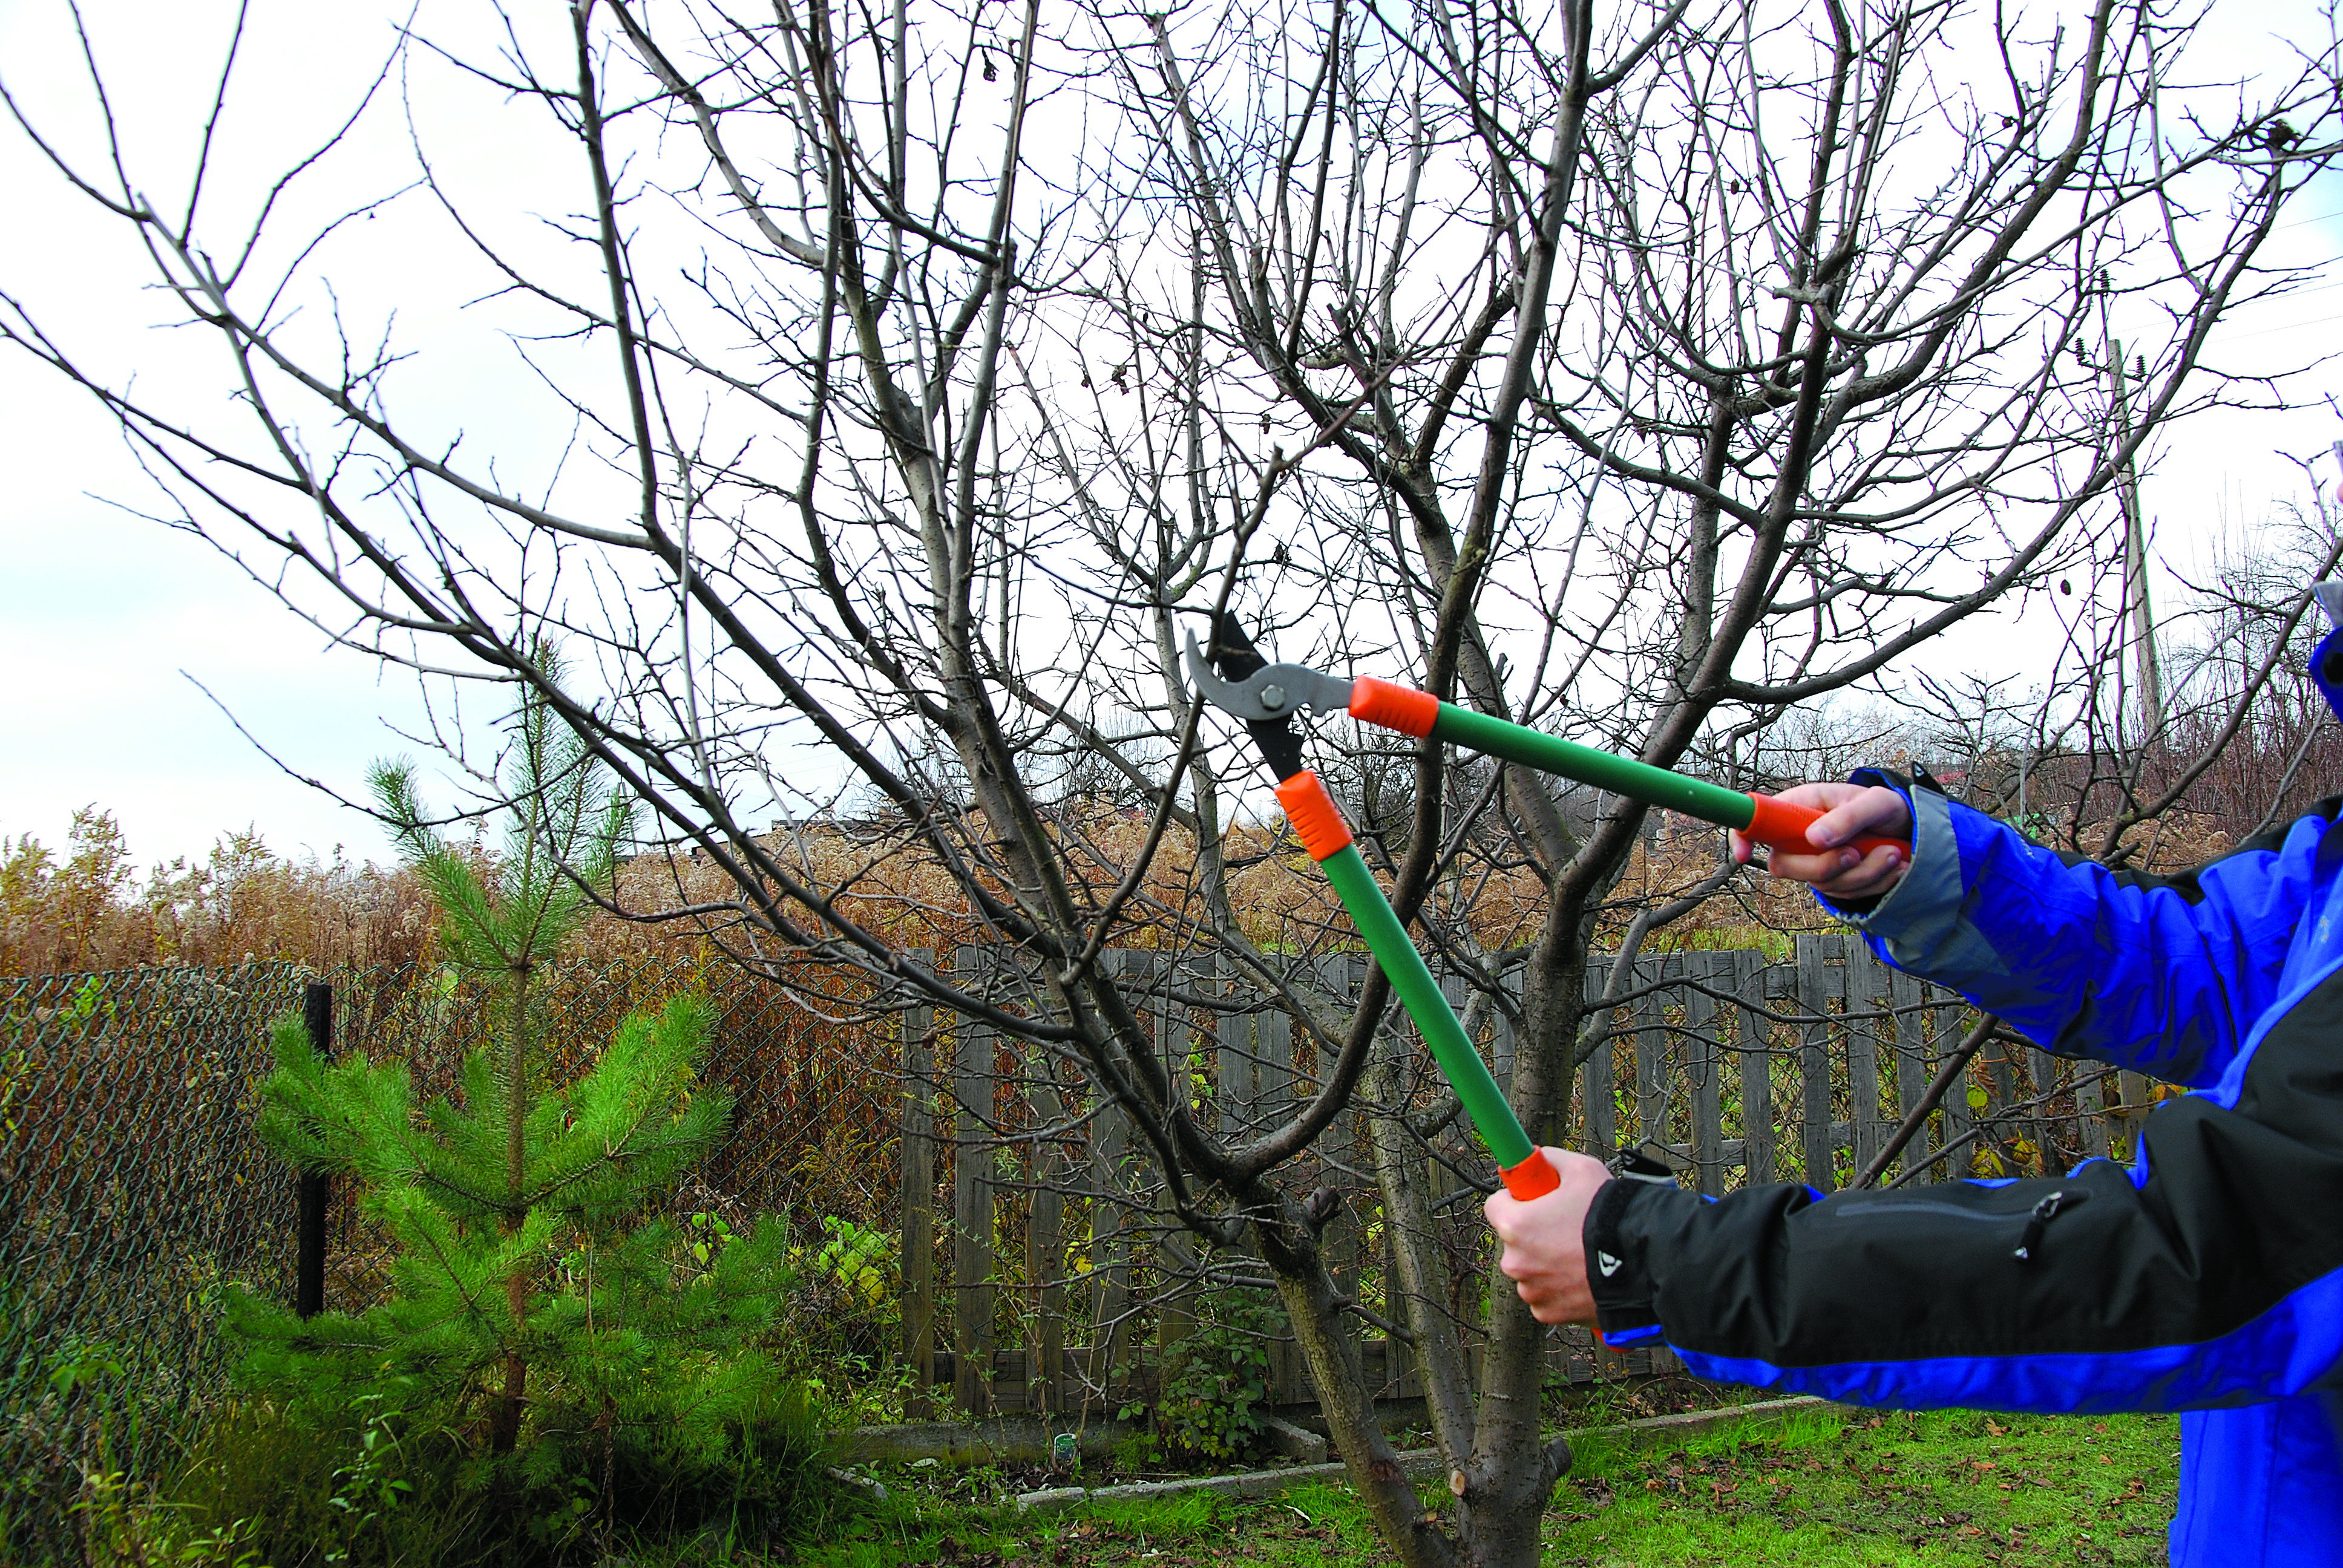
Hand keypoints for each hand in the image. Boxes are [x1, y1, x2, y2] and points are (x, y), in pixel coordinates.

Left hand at [1483, 1148, 1611, 1325]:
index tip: (1535, 1200)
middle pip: (1514, 1240)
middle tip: (1566, 1227)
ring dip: (1546, 1262)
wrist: (1641, 1265)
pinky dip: (1558, 1288)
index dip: (1517, 1199)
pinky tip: (1582, 1276)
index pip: (1495, 1205)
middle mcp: (1515, 1261)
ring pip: (1530, 1269)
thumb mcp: (1582, 1169)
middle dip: (1534, 1232)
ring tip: (1580, 1253)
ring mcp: (1531, 1290)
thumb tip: (1539, 1158)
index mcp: (1514, 1225)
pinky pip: (1544, 1295)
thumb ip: (1552, 1159)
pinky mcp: (1547, 1313)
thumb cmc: (1609, 1216)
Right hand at [1731, 781, 1911, 901]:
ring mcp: (1813, 861)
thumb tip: (1813, 839)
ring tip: (1892, 854)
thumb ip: (1846, 818)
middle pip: (1783, 865)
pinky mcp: (1833, 881)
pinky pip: (1844, 894)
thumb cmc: (1885, 808)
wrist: (1908, 829)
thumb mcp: (1875, 803)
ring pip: (1820, 883)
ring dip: (1863, 874)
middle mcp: (1799, 837)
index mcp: (1799, 808)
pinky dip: (1873, 884)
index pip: (1756, 821)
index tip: (1743, 855)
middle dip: (1826, 866)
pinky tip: (1892, 866)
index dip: (1742, 837)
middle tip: (1859, 852)